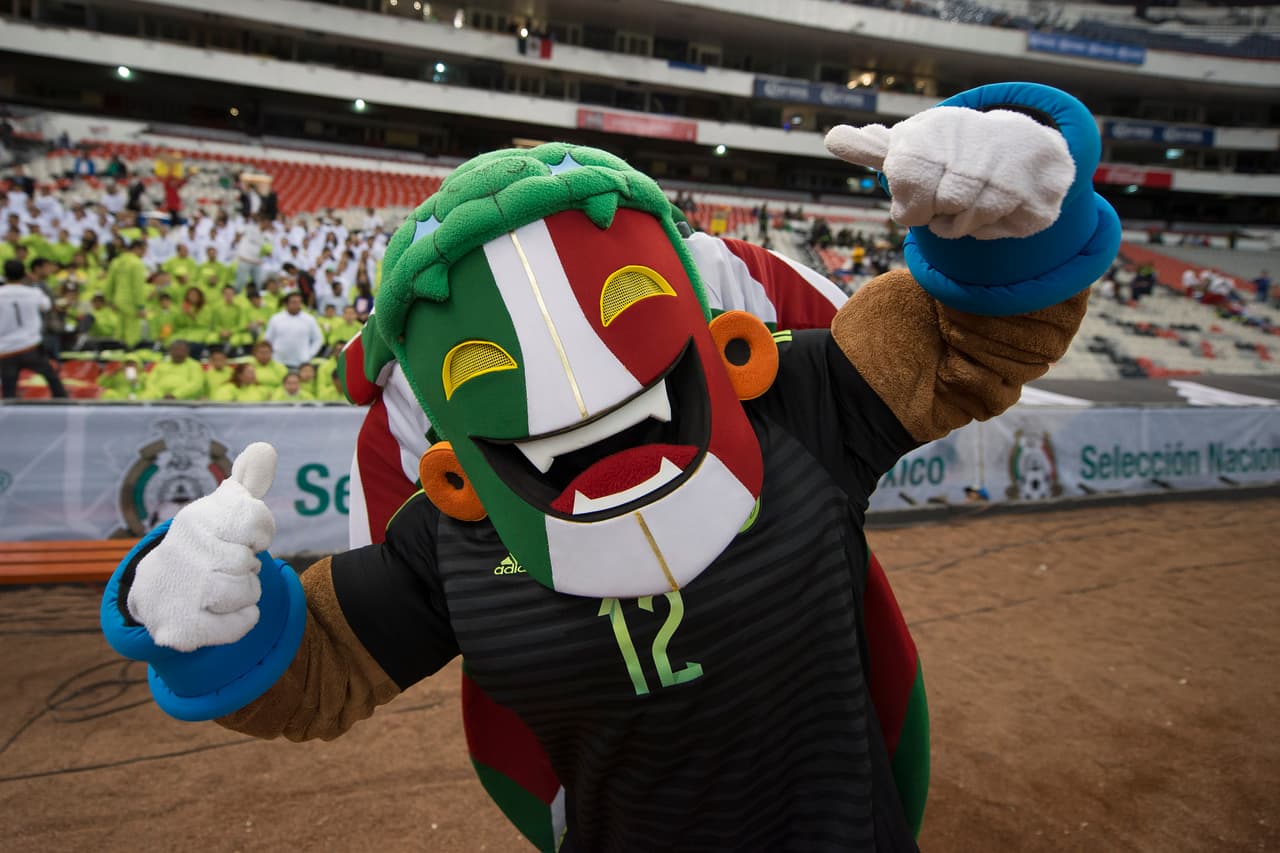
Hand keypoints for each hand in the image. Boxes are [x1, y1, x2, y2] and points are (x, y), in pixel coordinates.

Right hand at [126, 442, 277, 651]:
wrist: (158, 591)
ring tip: (220, 587)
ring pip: (249, 593)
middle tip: (223, 565)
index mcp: (196, 519)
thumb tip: (265, 448)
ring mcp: (180, 590)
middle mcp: (183, 550)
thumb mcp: (223, 509)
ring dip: (245, 594)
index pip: (254, 519)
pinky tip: (219, 612)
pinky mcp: (181, 628)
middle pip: (251, 562)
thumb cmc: (204, 544)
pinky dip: (241, 621)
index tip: (241, 537)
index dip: (258, 533)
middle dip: (248, 567)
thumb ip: (249, 481)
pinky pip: (242, 624)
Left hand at [825, 106, 1074, 240]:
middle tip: (945, 199)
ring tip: (971, 199)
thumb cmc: (957, 150)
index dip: (910, 201)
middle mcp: (979, 147)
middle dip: (937, 213)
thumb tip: (831, 136)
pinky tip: (999, 205)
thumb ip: (875, 148)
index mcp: (943, 132)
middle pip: (940, 209)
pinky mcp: (1038, 200)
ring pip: (966, 224)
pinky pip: (998, 233)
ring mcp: (1012, 173)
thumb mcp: (916, 143)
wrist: (1026, 145)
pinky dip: (993, 229)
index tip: (918, 194)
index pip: (908, 180)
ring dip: (962, 223)